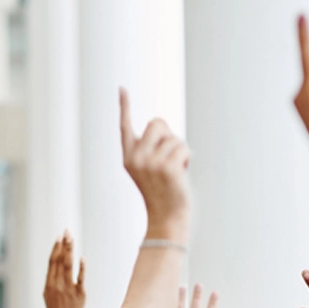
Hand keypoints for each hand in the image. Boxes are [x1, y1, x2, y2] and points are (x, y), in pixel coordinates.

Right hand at [43, 232, 86, 307]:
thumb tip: (56, 261)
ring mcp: (69, 289)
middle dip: (63, 245)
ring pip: (69, 266)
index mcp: (49, 284)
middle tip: (67, 231)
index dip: (56, 248)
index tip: (59, 237)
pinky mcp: (80, 293)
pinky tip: (81, 257)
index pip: (52, 262)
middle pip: (60, 260)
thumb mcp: (48, 295)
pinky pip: (80, 278)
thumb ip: (52, 279)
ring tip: (72, 238)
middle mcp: (58, 285)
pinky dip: (81, 267)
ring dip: (70, 250)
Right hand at [120, 89, 192, 239]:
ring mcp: (150, 163)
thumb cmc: (163, 192)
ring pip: (172, 136)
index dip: (125, 106)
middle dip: (168, 134)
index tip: (122, 88)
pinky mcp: (166, 168)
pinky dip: (187, 157)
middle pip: (157, 123)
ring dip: (179, 149)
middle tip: (169, 157)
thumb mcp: (150, 169)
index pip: (125, 126)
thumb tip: (158, 123)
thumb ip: (151, 148)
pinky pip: (183, 147)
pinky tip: (182, 172)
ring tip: (175, 169)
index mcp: (129, 157)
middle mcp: (135, 158)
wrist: (167, 218)